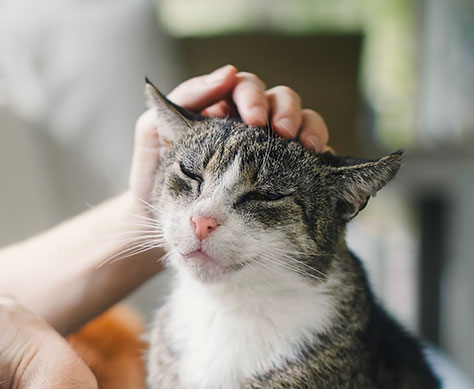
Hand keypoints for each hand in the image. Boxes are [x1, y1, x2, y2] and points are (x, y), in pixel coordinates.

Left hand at [129, 65, 330, 206]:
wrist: (158, 230)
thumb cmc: (152, 180)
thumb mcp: (153, 135)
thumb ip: (183, 99)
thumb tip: (227, 74)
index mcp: (219, 111)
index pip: (244, 88)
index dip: (252, 96)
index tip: (253, 118)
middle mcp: (247, 126)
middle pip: (279, 100)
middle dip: (284, 110)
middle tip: (282, 133)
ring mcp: (269, 150)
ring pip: (302, 121)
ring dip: (308, 126)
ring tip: (307, 146)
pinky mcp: (285, 176)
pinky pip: (311, 157)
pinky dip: (320, 153)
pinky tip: (318, 161)